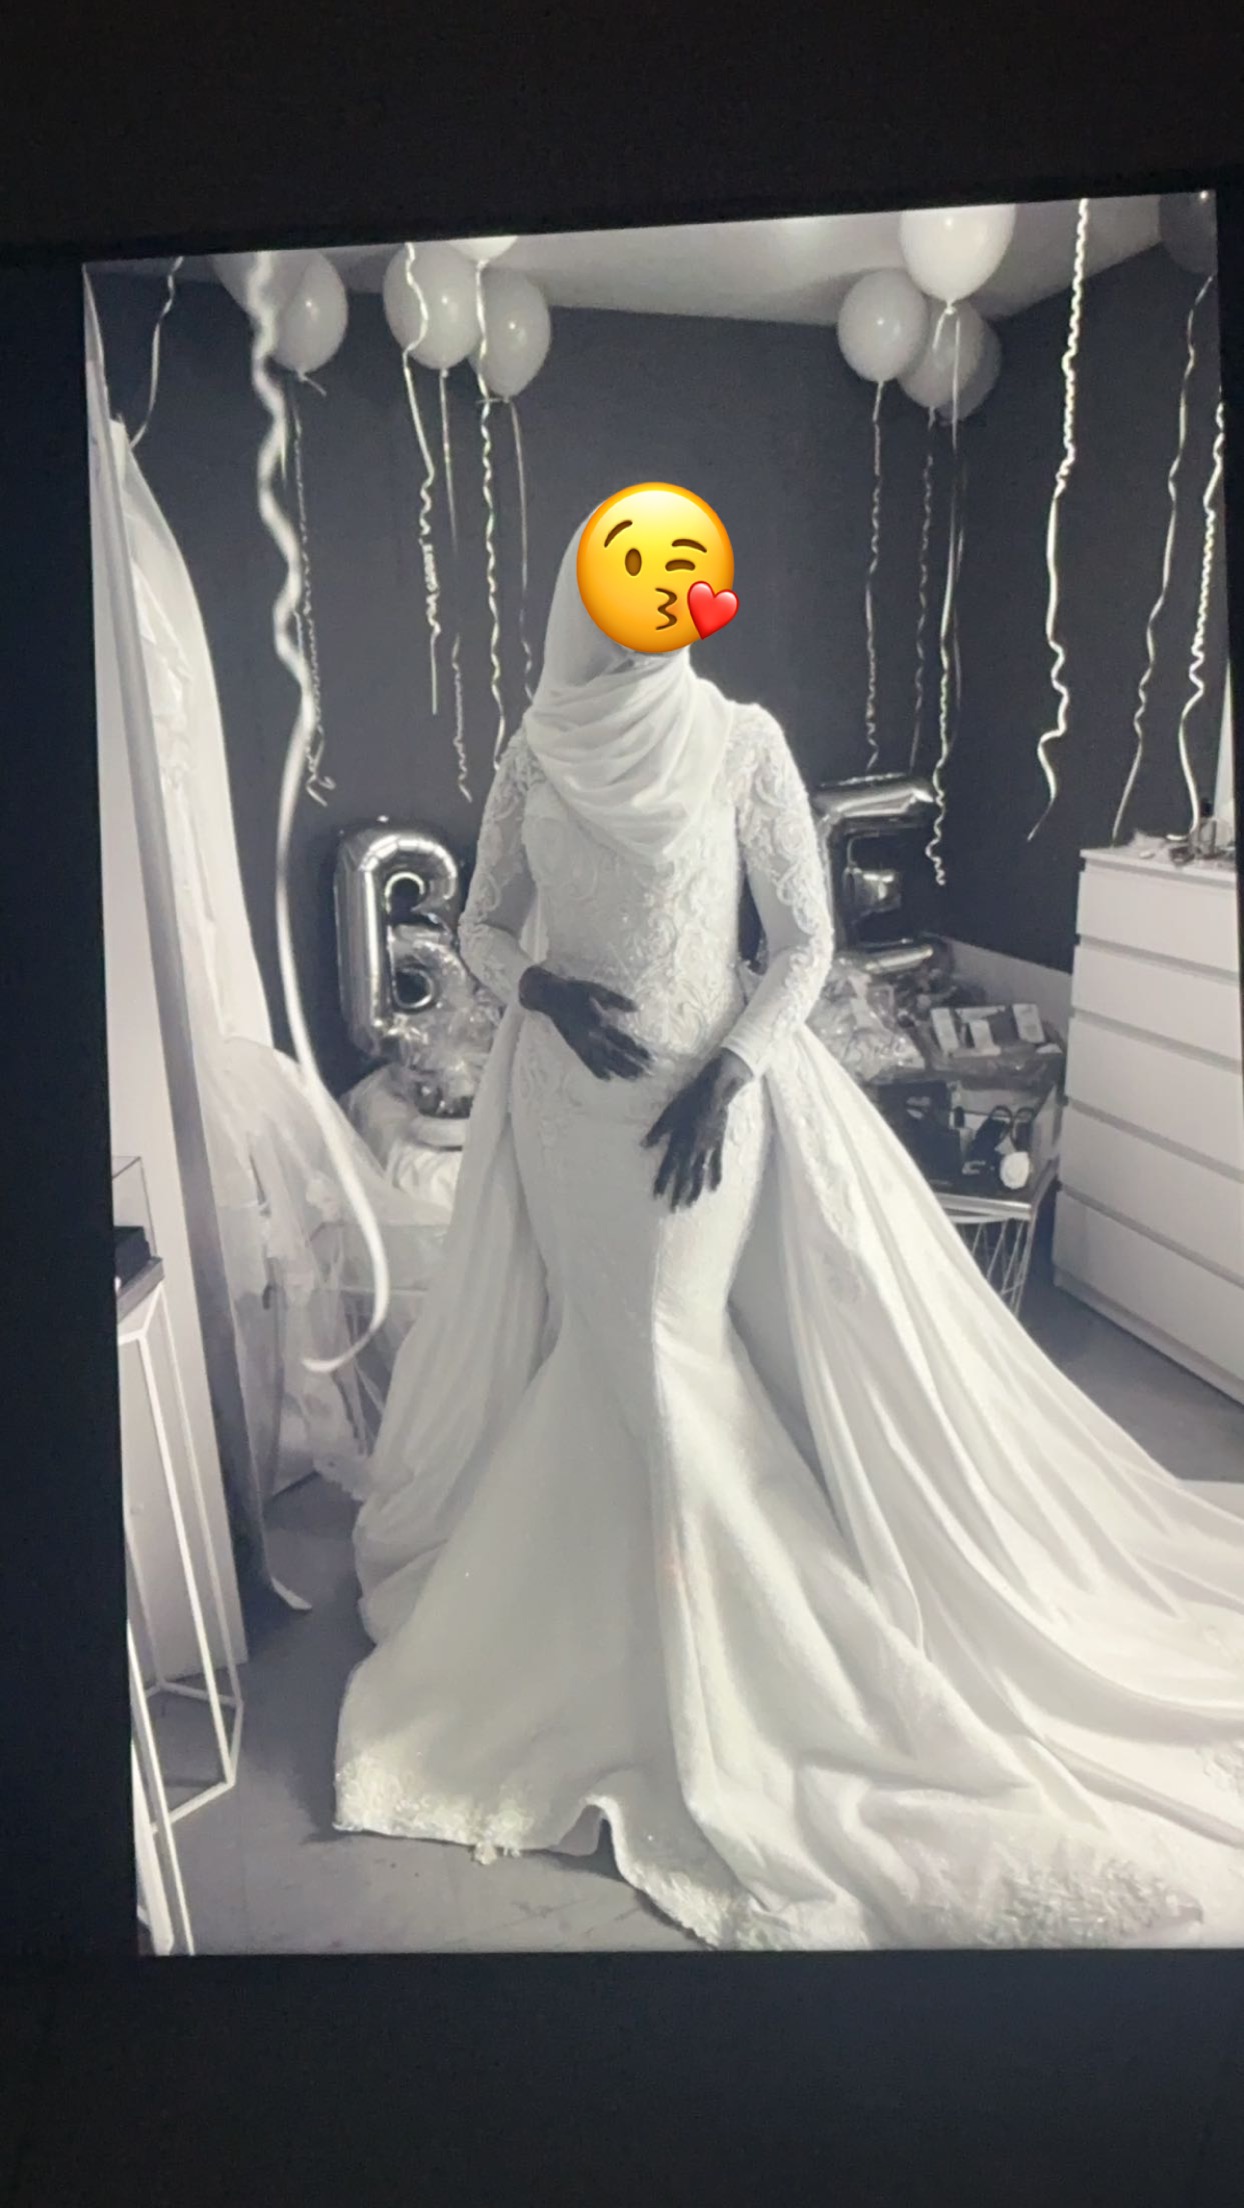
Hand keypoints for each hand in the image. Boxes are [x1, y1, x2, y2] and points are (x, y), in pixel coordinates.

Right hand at [518, 965, 651, 1081]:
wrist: (551, 997)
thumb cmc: (577, 990)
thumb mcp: (600, 990)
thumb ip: (618, 1001)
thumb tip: (637, 1007)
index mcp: (602, 1022)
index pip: (625, 1041)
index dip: (638, 1051)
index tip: (650, 1058)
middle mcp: (594, 1037)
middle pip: (617, 1055)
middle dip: (633, 1065)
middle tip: (647, 1074)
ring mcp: (584, 1043)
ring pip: (605, 1061)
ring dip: (620, 1070)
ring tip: (633, 1078)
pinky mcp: (575, 1046)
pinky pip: (587, 1062)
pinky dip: (597, 1071)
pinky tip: (607, 1078)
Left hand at [643, 1049, 750, 1209]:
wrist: (713, 1090)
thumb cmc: (688, 1098)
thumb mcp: (669, 1113)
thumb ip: (657, 1131)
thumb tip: (642, 1145)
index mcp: (678, 1140)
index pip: (668, 1166)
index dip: (662, 1181)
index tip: (657, 1196)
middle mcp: (692, 1147)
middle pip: (684, 1173)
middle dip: (678, 1191)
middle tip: (674, 1209)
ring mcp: (706, 1147)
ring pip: (699, 1172)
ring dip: (695, 1188)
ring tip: (690, 1203)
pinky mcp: (717, 1143)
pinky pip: (716, 1162)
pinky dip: (716, 1175)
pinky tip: (714, 1188)